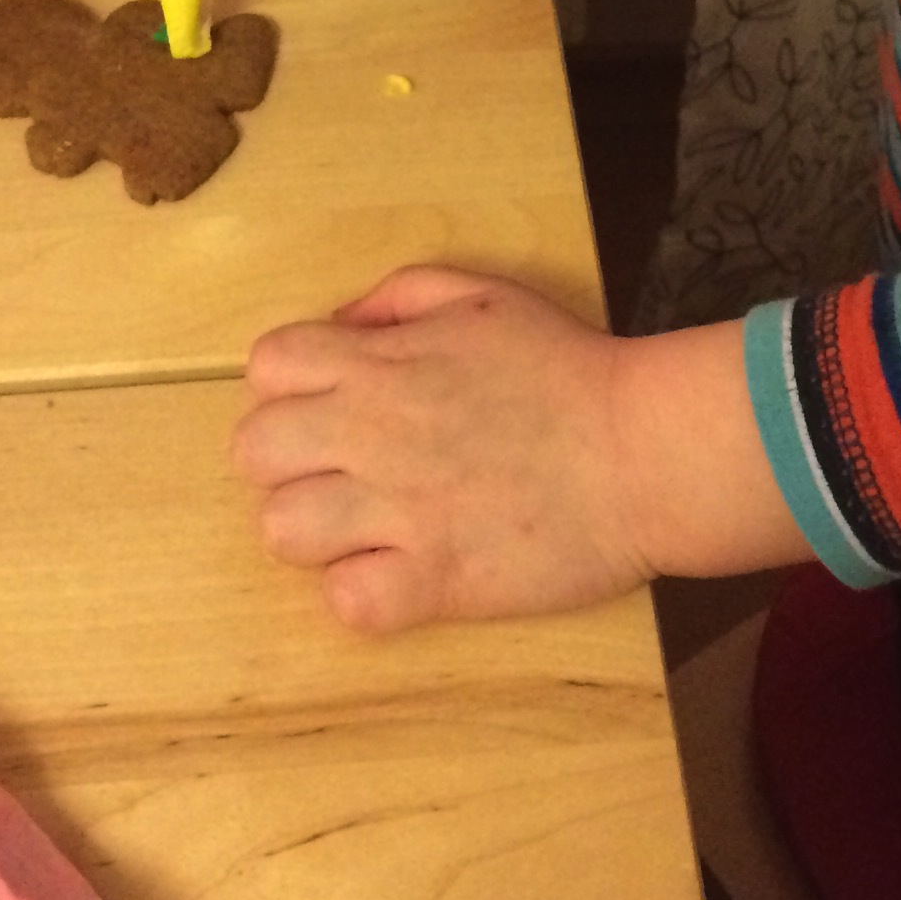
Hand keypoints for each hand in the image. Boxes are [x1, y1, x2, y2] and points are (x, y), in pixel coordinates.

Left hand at [235, 270, 807, 630]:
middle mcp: (373, 432)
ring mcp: (399, 510)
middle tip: (339, 473)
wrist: (646, 450)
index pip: (268, 367)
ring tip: (364, 530)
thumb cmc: (570, 370)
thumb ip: (398, 297)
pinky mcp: (434, 580)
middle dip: (286, 461)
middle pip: (253, 451)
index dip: (288, 388)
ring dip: (315, 532)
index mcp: (381, 361)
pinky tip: (398, 575)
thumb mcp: (481, 296)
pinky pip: (346, 602)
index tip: (327, 406)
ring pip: (282, 531)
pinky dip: (363, 595)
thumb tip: (341, 324)